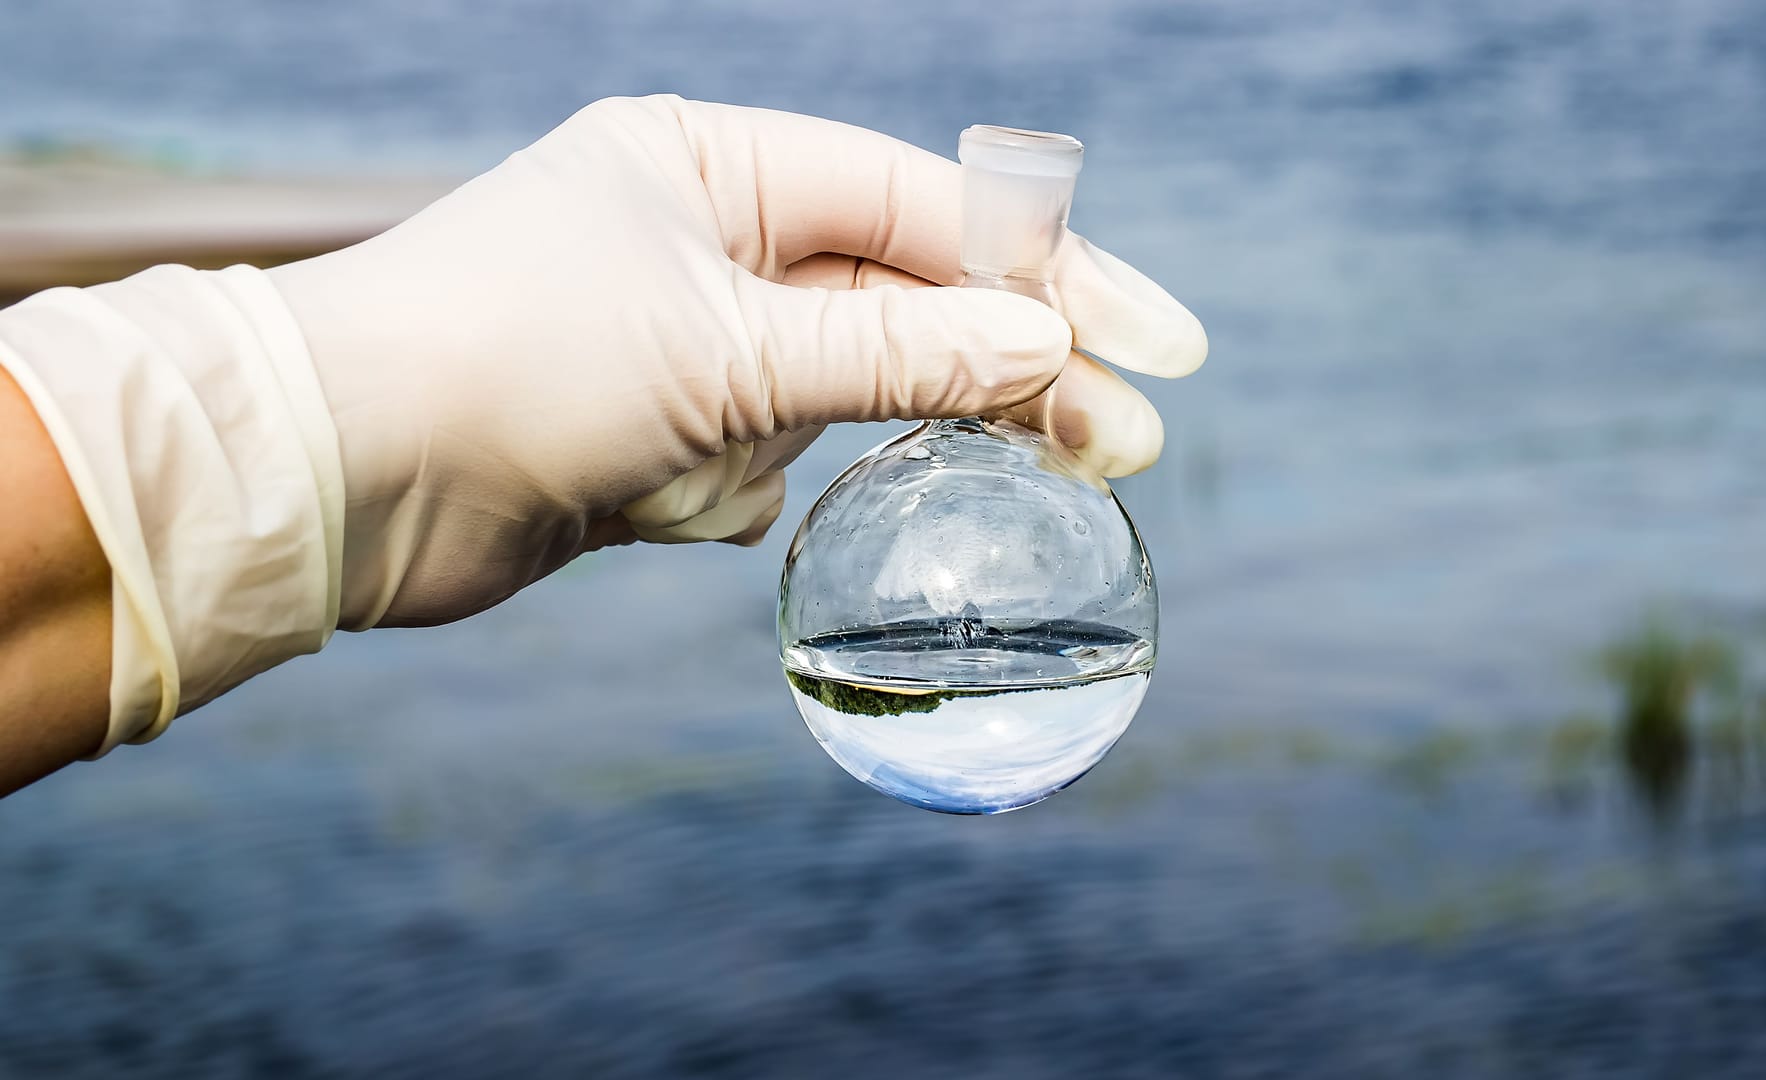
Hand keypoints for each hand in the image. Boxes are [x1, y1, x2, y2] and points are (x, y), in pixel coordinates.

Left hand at [270, 96, 1206, 628]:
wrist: (336, 477)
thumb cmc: (515, 364)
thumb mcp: (734, 352)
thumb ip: (905, 356)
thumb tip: (1053, 350)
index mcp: (725, 163)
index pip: (934, 212)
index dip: (1057, 277)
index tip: (1162, 344)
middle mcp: (715, 236)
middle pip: (912, 306)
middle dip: (1007, 376)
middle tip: (1126, 447)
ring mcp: (691, 336)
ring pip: (839, 394)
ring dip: (810, 443)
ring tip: (721, 470)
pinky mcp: (663, 430)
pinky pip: (763, 463)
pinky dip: (722, 493)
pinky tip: (638, 500)